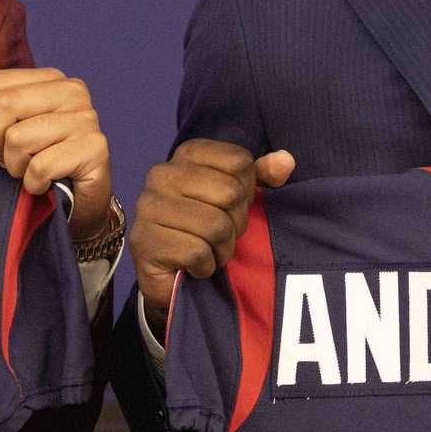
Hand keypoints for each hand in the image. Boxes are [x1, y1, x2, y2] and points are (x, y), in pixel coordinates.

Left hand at [0, 67, 110, 242]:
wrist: (82, 204)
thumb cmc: (41, 163)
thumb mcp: (11, 131)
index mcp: (50, 79)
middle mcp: (72, 91)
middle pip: (5, 104)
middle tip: (5, 162)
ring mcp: (87, 118)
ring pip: (19, 137)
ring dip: (15, 167)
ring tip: (28, 172)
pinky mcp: (95, 147)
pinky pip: (40, 166)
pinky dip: (33, 183)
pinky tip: (44, 185)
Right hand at [133, 140, 294, 340]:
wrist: (170, 275)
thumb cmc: (206, 229)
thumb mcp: (237, 198)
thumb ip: (260, 177)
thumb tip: (285, 161)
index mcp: (186, 155)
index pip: (239, 161)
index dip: (247, 190)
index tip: (231, 206)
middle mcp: (162, 174)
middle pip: (230, 192)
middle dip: (236, 223)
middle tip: (221, 235)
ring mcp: (148, 207)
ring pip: (215, 225)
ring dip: (222, 248)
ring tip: (210, 251)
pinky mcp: (145, 242)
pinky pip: (197, 253)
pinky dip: (205, 266)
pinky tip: (195, 265)